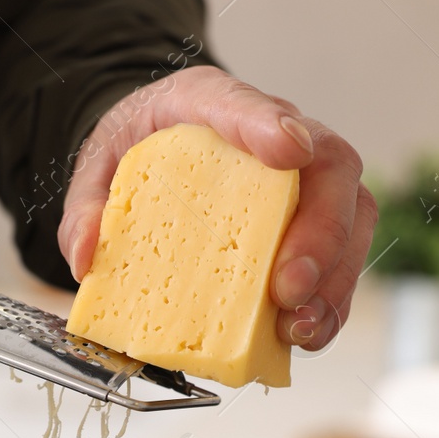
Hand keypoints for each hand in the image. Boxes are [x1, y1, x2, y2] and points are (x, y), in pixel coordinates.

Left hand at [58, 65, 375, 350]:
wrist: (157, 147)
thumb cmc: (141, 150)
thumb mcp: (100, 167)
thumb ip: (87, 205)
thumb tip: (84, 255)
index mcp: (210, 102)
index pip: (244, 103)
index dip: (270, 127)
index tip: (288, 151)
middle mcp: (277, 135)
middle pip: (330, 168)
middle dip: (320, 235)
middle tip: (287, 287)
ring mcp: (307, 180)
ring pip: (354, 218)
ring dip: (333, 280)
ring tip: (298, 326)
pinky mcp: (316, 225)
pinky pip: (344, 261)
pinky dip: (330, 302)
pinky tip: (305, 334)